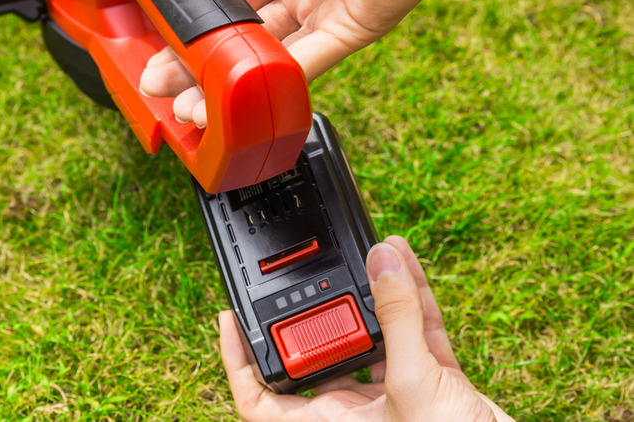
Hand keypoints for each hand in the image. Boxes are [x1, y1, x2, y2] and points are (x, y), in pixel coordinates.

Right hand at [139, 0, 435, 126]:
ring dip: (231, 85)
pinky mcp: (354, 29)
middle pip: (240, 36)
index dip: (190, 30)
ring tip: (192, 110)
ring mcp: (324, 11)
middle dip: (199, 66)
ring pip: (269, 55)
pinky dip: (279, 79)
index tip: (159, 50)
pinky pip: (312, 58)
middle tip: (161, 91)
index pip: (224, 3)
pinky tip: (241, 101)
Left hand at [218, 235, 515, 420]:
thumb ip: (399, 320)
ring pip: (372, 337)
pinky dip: (413, 300)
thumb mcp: (416, 383)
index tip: (228, 319)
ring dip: (372, 295)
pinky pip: (413, 334)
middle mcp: (353, 413)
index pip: (259, 398)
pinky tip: (404, 260)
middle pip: (320, 354)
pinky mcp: (430, 383)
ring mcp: (392, 397)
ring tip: (367, 252)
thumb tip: (383, 262)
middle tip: (312, 271)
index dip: (237, 360)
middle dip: (320, 310)